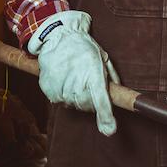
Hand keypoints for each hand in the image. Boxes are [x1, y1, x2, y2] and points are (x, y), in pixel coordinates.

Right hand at [29, 10, 119, 135]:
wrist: (58, 36)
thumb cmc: (83, 47)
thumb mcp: (103, 57)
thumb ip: (112, 77)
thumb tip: (119, 94)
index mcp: (93, 74)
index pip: (101, 100)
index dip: (106, 116)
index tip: (110, 129)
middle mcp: (76, 82)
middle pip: (86, 106)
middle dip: (90, 100)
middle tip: (87, 84)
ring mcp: (60, 86)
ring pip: (72, 104)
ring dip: (75, 96)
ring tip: (74, 78)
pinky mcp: (48, 88)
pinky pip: (59, 100)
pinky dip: (62, 94)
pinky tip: (64, 79)